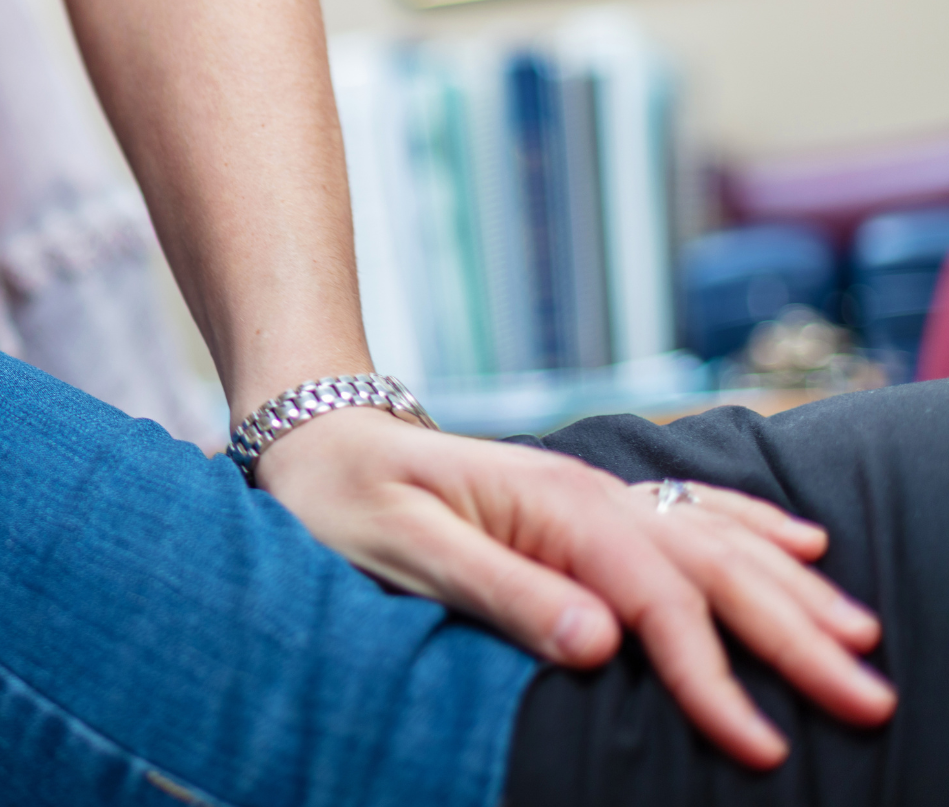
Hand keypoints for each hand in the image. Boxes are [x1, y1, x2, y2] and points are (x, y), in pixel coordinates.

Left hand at [254, 408, 895, 767]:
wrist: (316, 438)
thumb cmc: (342, 498)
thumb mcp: (401, 549)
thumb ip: (498, 590)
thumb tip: (598, 642)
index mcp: (553, 508)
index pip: (657, 602)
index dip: (712, 676)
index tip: (760, 745)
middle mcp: (588, 494)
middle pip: (714, 568)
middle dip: (795, 636)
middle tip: (868, 702)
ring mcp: (591, 494)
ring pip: (718, 540)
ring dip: (794, 589)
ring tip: (861, 640)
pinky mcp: (582, 505)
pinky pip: (689, 512)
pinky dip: (753, 529)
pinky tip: (804, 545)